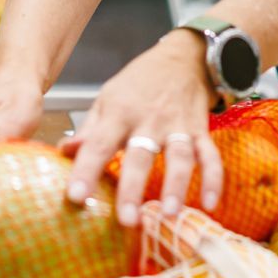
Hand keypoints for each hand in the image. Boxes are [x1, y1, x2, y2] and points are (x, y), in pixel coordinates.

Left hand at [62, 31, 221, 227]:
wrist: (181, 57)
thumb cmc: (138, 83)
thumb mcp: (108, 98)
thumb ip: (89, 129)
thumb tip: (64, 152)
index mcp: (120, 112)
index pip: (99, 143)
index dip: (86, 169)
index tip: (76, 197)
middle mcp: (149, 120)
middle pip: (141, 155)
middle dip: (133, 187)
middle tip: (127, 220)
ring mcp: (178, 125)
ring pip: (180, 156)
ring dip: (176, 184)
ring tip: (170, 213)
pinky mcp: (200, 130)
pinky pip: (210, 155)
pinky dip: (213, 178)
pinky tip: (210, 202)